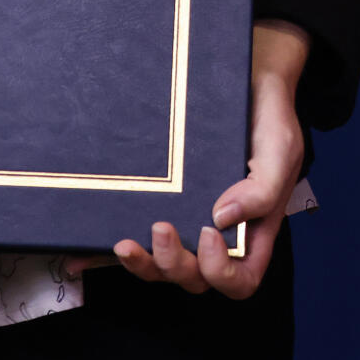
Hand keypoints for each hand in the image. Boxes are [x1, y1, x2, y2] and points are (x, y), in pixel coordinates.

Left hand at [103, 20, 308, 296]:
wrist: (246, 79)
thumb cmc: (269, 117)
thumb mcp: (281, 149)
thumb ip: (263, 189)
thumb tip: (221, 220)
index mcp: (252, 230)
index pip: (239, 279)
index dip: (221, 272)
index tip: (209, 232)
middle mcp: (217, 234)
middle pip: (194, 279)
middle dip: (174, 264)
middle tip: (161, 227)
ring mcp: (184, 220)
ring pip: (161, 268)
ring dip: (142, 265)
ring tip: (124, 243)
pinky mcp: (157, 203)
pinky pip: (134, 239)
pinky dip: (103, 254)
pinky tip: (78, 256)